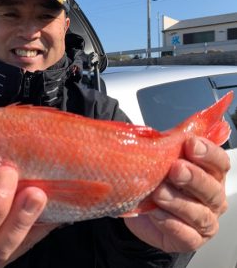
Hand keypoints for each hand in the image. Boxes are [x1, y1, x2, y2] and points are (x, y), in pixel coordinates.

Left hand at [125, 136, 229, 251]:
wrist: (141, 209)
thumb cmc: (158, 178)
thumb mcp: (163, 156)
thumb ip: (174, 141)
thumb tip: (189, 121)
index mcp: (210, 173)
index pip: (219, 162)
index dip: (208, 153)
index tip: (190, 143)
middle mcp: (213, 198)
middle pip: (212, 188)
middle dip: (194, 177)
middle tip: (175, 169)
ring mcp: (204, 221)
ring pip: (199, 213)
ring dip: (178, 202)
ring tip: (159, 193)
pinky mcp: (190, 240)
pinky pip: (186, 234)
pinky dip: (171, 224)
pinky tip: (157, 213)